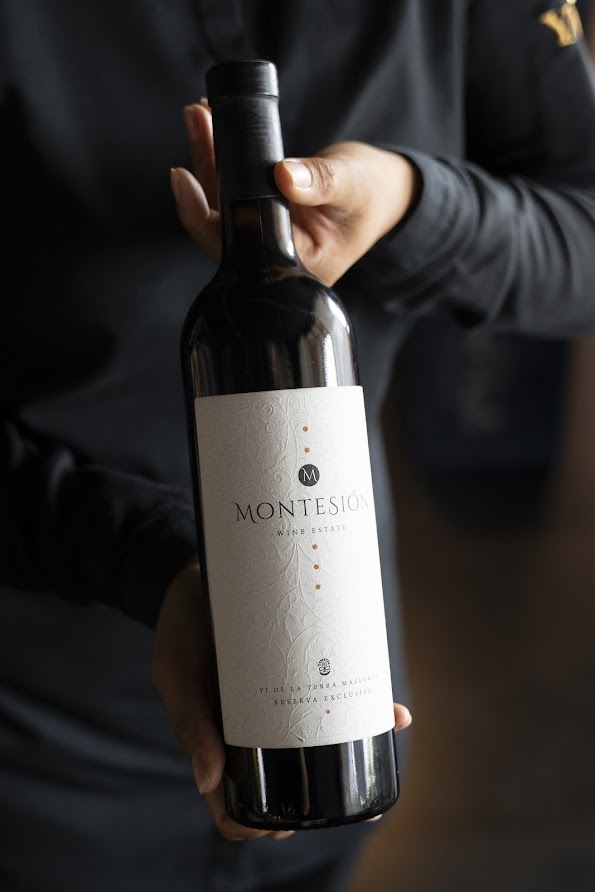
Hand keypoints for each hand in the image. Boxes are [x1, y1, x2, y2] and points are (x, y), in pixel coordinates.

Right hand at [152, 562, 412, 841]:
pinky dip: (364, 705)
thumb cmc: (181, 625)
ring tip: (380, 746)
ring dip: (351, 752)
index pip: (233, 803)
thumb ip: (188, 721)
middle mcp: (252, 724)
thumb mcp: (176, 669)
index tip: (282, 830)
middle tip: (346, 799)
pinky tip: (392, 711)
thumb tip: (208, 783)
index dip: (256, 827)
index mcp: (216, 737)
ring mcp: (279, 697)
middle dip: (316, 800)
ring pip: (316, 739)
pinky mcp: (301, 666)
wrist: (205, 568)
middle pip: (285, 779)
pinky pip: (334, 693)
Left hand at [170, 101, 418, 285]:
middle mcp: (274, 261)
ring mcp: (267, 240)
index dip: (203, 217)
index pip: (236, 250)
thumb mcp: (351, 184)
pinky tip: (210, 126)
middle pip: (222, 224)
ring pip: (224, 205)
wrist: (386, 192)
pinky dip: (221, 159)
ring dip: (209, 159)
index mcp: (295, 269)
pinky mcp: (263, 218)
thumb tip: (284, 176)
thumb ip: (322, 182)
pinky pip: (233, 192)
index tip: (183, 177)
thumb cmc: (373, 193)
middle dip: (204, 172)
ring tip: (200, 115)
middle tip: (198, 121)